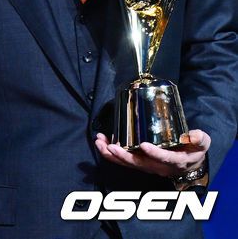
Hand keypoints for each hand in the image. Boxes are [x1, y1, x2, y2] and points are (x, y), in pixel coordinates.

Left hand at [95, 129, 210, 177]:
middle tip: (110, 145)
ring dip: (112, 154)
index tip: (144, 146)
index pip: (164, 159)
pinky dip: (111, 153)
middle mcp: (159, 166)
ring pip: (128, 163)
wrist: (190, 164)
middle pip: (139, 164)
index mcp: (175, 161)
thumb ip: (199, 139)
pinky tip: (100, 143)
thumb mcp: (202, 144)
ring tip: (99, 142)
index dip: (155, 154)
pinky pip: (124, 161)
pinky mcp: (140, 162)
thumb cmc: (194, 150)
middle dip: (123, 156)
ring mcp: (148, 166)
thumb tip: (195, 134)